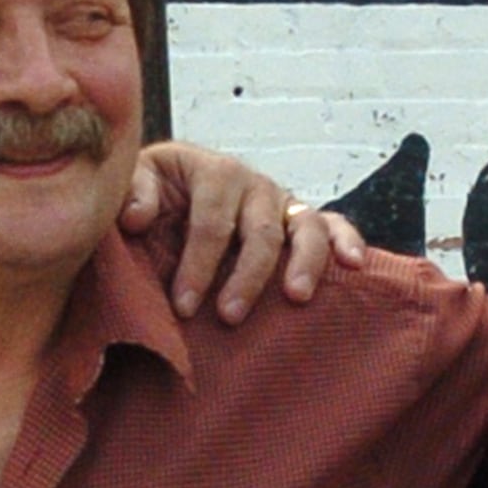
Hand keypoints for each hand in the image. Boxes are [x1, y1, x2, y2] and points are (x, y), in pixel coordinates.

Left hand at [124, 143, 367, 321]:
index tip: (184, 305)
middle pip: (260, 231)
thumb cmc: (154, 193)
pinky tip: (354, 265)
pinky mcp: (301, 218)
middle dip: (245, 277)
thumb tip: (135, 217)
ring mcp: (281, 201)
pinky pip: (333, 225)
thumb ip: (133, 192)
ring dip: (303, 263)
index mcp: (212, 171)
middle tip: (228, 317)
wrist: (174, 187)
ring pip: (306, 227)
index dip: (198, 263)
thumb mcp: (137, 181)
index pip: (211, 220)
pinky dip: (348, 241)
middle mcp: (253, 183)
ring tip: (295, 297)